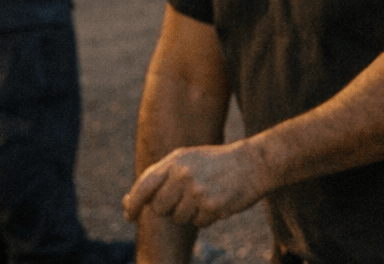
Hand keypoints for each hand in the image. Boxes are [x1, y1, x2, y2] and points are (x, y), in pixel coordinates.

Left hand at [124, 141, 271, 228]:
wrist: (255, 162)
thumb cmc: (217, 163)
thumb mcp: (188, 160)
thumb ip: (160, 177)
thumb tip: (128, 202)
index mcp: (175, 161)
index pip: (144, 186)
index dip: (134, 204)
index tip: (129, 216)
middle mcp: (183, 175)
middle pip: (160, 208)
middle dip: (171, 208)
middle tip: (189, 196)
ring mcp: (197, 191)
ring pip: (178, 218)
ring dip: (191, 212)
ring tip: (208, 194)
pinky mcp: (212, 206)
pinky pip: (198, 223)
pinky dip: (206, 216)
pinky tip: (218, 200)